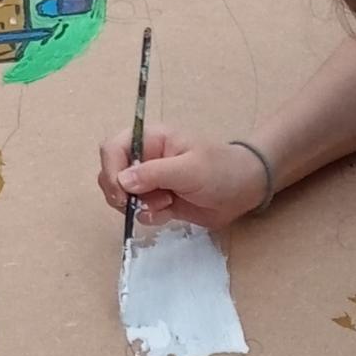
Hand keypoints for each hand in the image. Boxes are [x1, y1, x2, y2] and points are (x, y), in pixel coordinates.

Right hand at [96, 125, 269, 232]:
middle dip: (119, 192)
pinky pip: (139, 211)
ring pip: (122, 195)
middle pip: (111, 173)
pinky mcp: (157, 201)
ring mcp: (150, 181)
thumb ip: (154, 173)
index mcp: (150, 139)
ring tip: (164, 204)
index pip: (113, 148)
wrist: (244, 191)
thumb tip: (122, 181)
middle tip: (136, 204)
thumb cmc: (221, 170)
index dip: (111, 169)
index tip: (121, 192)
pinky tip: (169, 212)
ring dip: (137, 205)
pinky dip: (149, 216)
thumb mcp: (189, 169)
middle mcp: (145, 158)